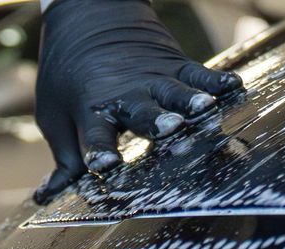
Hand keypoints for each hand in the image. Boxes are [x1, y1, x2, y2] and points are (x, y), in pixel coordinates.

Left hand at [32, 0, 241, 202]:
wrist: (88, 14)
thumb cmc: (67, 74)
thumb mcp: (54, 113)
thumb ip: (64, 157)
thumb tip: (50, 195)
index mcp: (92, 110)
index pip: (96, 136)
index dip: (100, 151)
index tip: (105, 165)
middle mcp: (125, 95)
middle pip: (141, 111)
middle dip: (155, 121)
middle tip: (169, 128)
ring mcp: (153, 78)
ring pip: (174, 92)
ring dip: (189, 102)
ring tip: (205, 109)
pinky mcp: (174, 63)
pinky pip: (198, 72)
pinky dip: (215, 81)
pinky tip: (234, 88)